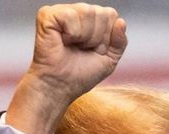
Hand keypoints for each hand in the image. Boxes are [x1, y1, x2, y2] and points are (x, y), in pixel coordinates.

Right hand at [6, 3, 127, 133]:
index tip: (94, 50)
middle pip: (101, 12)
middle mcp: (77, 12)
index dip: (106, 37)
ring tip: (73, 46)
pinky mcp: (47, 15)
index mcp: (90, 20)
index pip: (111, 14)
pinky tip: (63, 41)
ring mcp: (61, 11)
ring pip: (87, 11)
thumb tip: (121, 22)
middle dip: (97, 37)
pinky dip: (71, 33)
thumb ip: (120, 41)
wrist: (60, 86)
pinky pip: (70, 15)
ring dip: (84, 36)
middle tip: (82, 49)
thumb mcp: (109, 60)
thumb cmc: (79, 75)